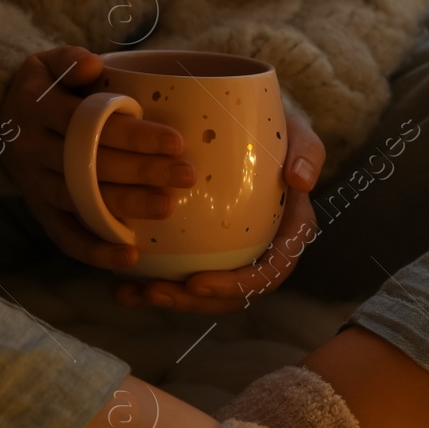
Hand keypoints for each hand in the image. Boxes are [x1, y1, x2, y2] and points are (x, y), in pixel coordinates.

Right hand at [0, 46, 195, 270]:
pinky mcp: (39, 212)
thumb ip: (69, 59)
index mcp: (37, 109)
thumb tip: (92, 67)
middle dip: (142, 171)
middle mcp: (32, 150)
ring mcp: (34, 185)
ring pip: (82, 201)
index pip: (89, 124)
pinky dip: (95, 251)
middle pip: (91, 165)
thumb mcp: (47, 62)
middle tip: (186, 175)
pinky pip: (65, 237)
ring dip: (127, 207)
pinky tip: (130, 256)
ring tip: (168, 207)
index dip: (133, 135)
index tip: (176, 141)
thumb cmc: (43, 88)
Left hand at [111, 110, 324, 313]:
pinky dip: (150, 286)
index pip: (268, 274)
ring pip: (202, 294)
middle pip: (230, 296)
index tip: (197, 282)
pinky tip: (121, 287)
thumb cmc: (275, 131)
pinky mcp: (204, 250)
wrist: (248, 124)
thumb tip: (302, 181)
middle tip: (154, 291)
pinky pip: (180, 275)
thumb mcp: (296, 133)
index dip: (235, 287)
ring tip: (132, 293)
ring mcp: (231, 255)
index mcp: (287, 236)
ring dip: (167, 300)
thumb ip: (307, 151)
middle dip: (192, 303)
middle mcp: (260, 253)